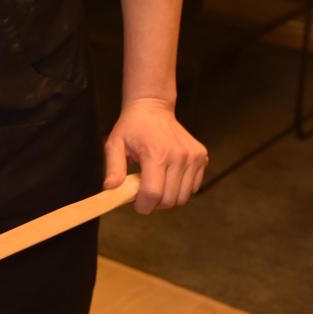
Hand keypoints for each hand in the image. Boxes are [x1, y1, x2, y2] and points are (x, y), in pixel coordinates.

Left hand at [102, 97, 207, 213]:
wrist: (153, 108)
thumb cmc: (132, 127)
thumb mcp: (114, 144)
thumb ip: (113, 168)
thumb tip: (111, 189)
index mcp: (156, 153)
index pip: (153, 193)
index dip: (143, 205)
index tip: (136, 204)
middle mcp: (179, 156)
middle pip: (169, 199)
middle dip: (154, 204)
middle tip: (144, 193)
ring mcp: (193, 156)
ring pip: (183, 197)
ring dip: (168, 198)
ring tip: (156, 184)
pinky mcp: (201, 156)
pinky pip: (192, 187)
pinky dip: (180, 189)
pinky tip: (168, 177)